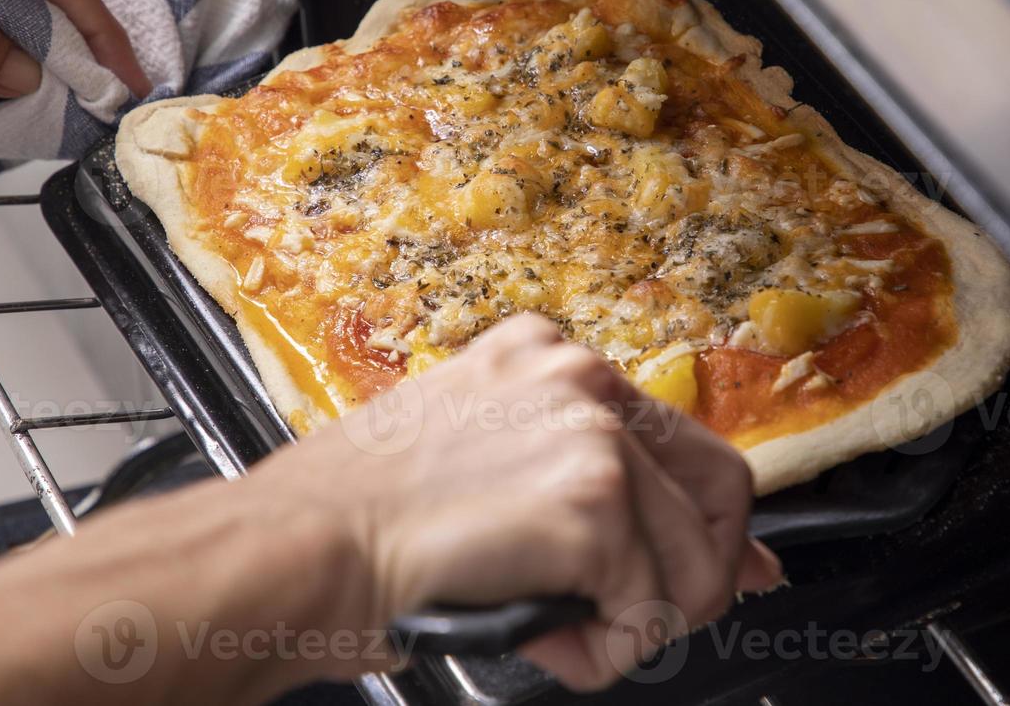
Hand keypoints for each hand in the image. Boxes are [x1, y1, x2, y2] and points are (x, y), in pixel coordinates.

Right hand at [256, 314, 782, 689]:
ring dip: (631, 625)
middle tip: (631, 620)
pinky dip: (602, 653)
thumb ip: (571, 480)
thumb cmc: (351, 517)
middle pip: (719, 493)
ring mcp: (590, 434)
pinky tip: (536, 636)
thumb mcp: (476, 460)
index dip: (704, 522)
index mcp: (545, 356)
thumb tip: (700, 545)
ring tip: (550, 630)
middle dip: (693, 578)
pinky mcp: (591, 502)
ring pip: (693, 566)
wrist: (291, 546)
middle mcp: (579, 378)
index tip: (711, 571)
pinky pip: (647, 615)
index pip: (680, 441)